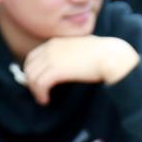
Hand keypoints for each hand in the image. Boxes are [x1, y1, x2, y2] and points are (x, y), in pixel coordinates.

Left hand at [22, 36, 138, 104]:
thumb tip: (73, 64)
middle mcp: (50, 48)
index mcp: (55, 42)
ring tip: (43, 99)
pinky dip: (40, 94)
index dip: (32, 71)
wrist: (111, 56)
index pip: (33, 56)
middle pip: (29, 66)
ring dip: (35, 90)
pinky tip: (46, 100)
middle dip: (31, 81)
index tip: (38, 82)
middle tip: (39, 93)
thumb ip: (72, 53)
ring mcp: (52, 58)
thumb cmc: (104, 54)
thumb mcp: (83, 47)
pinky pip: (40, 83)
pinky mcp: (57, 70)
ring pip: (32, 76)